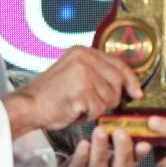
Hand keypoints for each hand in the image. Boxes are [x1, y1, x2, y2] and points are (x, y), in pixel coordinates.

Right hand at [4, 48, 139, 140]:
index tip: (136, 92)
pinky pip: (98, 109)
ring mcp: (83, 74)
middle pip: (117, 81)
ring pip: (110, 97)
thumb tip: (125, 84)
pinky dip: (88, 115)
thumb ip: (96, 72)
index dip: (130, 79)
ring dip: (97, 107)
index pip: (117, 62)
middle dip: (112, 98)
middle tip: (95, 104)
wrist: (29, 106)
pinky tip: (74, 111)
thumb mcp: (73, 72)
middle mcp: (84, 59)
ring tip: (78, 105)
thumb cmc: (51, 95)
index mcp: (83, 51)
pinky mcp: (82, 91)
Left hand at [40, 127, 144, 166]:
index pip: (134, 163)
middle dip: (122, 150)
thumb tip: (126, 121)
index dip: (140, 154)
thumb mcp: (109, 158)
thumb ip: (117, 144)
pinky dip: (81, 156)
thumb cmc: (92, 165)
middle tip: (121, 132)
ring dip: (100, 149)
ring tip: (100, 131)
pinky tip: (84, 143)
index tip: (144, 143)